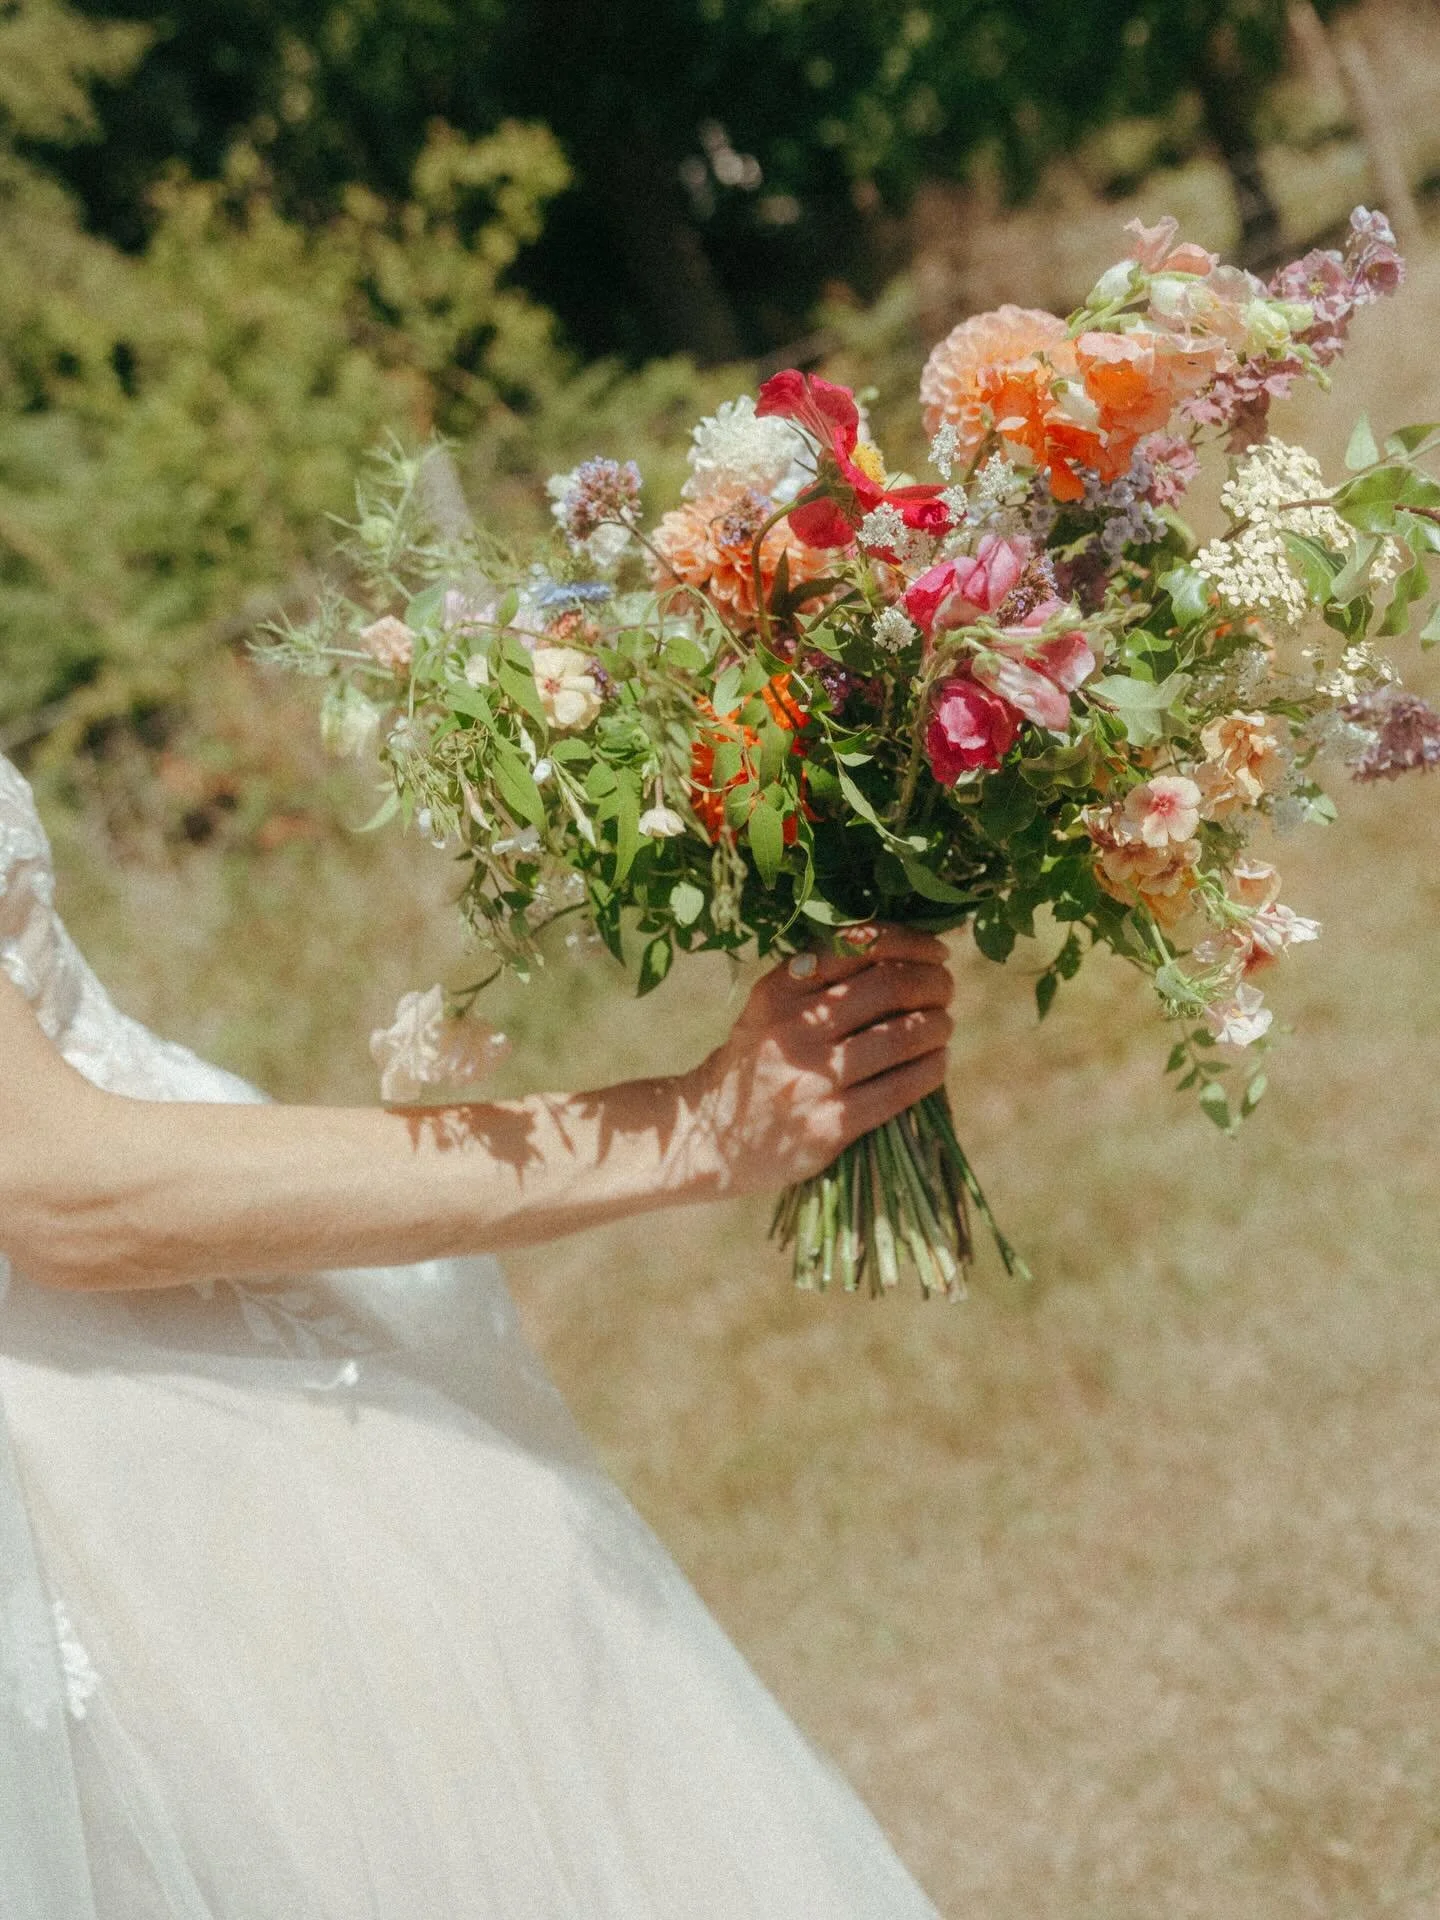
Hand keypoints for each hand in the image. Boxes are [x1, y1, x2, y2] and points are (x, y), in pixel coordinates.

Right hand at [669, 925, 953, 1199]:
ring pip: (901, 1037)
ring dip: (937, 1025)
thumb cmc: (758, 1060)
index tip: (936, 952)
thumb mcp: (772, 1008)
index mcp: (780, 989)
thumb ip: (823, 978)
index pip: (860, 945)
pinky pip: (899, 1089)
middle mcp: (793, 1029)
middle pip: (889, 987)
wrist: (710, 1137)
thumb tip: (909, 951)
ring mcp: (810, 1079)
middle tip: (945, 990)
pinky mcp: (827, 1125)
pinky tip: (936, 1062)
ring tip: (941, 1026)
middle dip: (933, 983)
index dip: (911, 942)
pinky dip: (930, 1069)